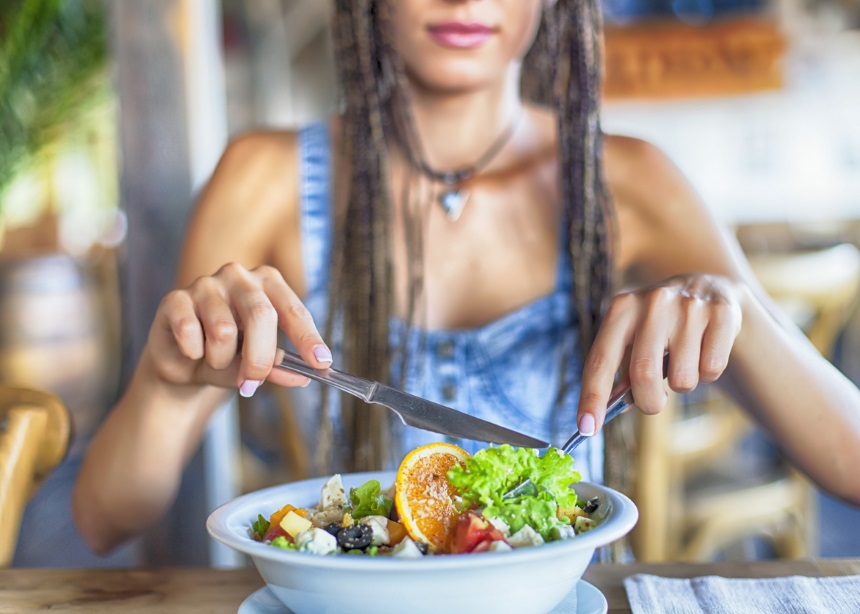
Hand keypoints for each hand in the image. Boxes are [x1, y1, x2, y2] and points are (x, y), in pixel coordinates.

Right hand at [147, 263, 331, 395]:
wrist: (183, 362)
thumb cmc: (228, 355)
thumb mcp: (257, 363)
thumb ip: (278, 367)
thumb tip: (301, 378)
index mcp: (268, 283)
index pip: (293, 309)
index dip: (307, 337)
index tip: (321, 363)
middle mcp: (238, 276)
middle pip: (260, 315)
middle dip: (260, 358)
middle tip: (252, 384)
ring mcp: (205, 283)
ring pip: (223, 331)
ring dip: (220, 359)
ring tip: (214, 359)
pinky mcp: (175, 298)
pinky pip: (190, 332)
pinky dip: (193, 352)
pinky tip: (192, 350)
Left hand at [576, 273, 742, 435]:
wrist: (708, 288)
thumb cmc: (660, 327)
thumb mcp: (634, 338)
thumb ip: (621, 372)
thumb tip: (604, 413)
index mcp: (621, 309)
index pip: (600, 360)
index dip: (591, 397)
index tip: (585, 429)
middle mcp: (652, 302)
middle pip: (643, 375)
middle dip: (648, 402)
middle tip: (653, 403)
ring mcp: (688, 306)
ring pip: (683, 378)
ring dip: (682, 385)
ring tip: (683, 363)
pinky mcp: (721, 312)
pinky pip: (712, 369)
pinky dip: (708, 374)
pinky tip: (704, 351)